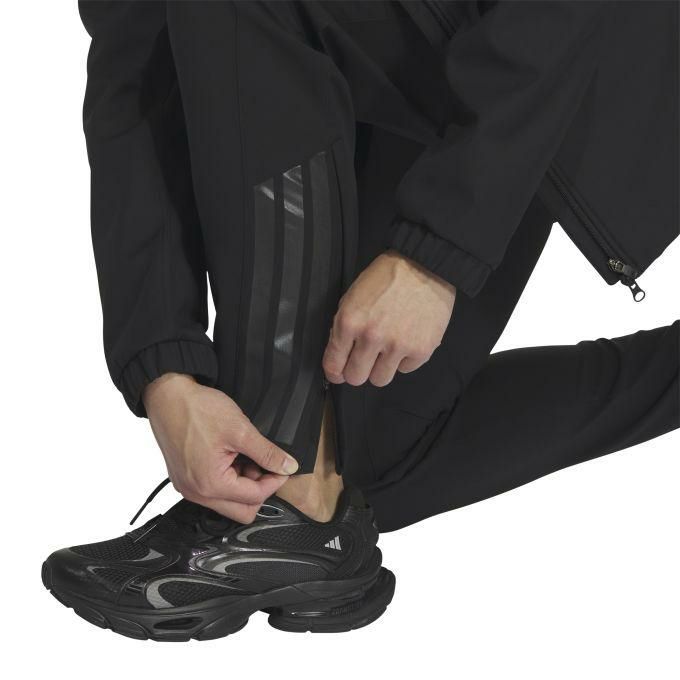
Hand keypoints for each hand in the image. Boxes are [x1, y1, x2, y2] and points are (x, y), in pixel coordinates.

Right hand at [143, 373, 298, 522]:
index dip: (274, 481)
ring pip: (228, 502)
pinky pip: (213, 492)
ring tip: (245, 456)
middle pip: (241, 510)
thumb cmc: (196, 410)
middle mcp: (196, 493)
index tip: (282, 467)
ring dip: (243, 484)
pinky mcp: (185, 479)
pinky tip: (231, 456)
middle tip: (264, 465)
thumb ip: (267, 452)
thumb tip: (288, 466)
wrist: (168, 396)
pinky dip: (228, 479)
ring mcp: (188, 487)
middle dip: (258, 489)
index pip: (254, 497)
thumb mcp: (240, 430)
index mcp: (210, 484)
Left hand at [323, 250, 455, 386]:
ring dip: (381, 368)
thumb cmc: (387, 277)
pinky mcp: (421, 350)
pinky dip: (405, 359)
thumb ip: (343, 326)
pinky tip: (406, 340)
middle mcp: (372, 337)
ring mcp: (398, 346)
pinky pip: (405, 370)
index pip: (334, 365)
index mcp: (349, 322)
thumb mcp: (352, 296)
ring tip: (387, 350)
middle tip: (365, 359)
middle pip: (356, 378)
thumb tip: (339, 354)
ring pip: (380, 380)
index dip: (335, 371)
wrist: (424, 265)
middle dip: (358, 370)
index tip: (339, 372)